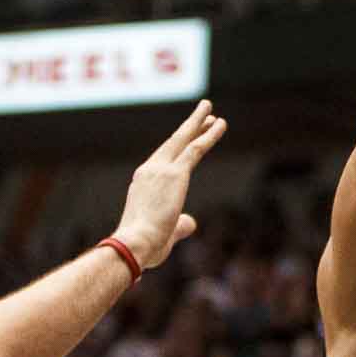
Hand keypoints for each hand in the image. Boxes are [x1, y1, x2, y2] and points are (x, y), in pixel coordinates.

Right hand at [114, 99, 227, 268]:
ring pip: (184, 140)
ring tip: (211, 110)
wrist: (134, 244)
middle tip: (205, 113)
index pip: (164, 159)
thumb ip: (179, 226)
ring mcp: (161, 170)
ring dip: (199, 123)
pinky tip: (220, 123)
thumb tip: (190, 223)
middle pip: (173, 143)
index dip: (179, 146)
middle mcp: (149, 171)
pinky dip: (209, 135)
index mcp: (143, 184)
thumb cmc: (144, 246)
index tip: (192, 136)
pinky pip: (196, 148)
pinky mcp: (176, 174)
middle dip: (190, 127)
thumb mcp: (164, 234)